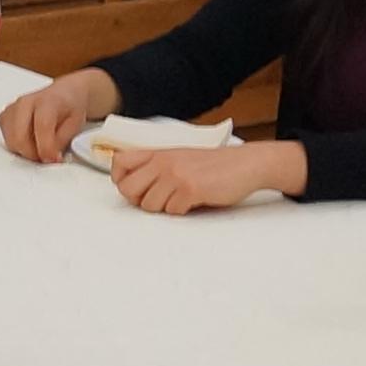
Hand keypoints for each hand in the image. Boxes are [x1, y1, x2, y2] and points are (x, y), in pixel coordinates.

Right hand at [0, 68, 118, 165]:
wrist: (64, 94)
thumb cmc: (69, 107)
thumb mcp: (75, 124)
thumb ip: (61, 141)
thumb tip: (50, 157)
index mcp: (46, 101)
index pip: (41, 126)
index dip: (46, 147)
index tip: (53, 158)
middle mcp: (25, 102)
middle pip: (19, 136)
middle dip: (33, 154)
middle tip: (46, 157)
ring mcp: (13, 109)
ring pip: (10, 140)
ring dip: (25, 151)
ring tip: (40, 147)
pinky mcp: (4, 117)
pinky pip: (5, 139)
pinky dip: (17, 146)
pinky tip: (30, 142)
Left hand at [111, 142, 294, 215]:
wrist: (245, 163)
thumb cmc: (214, 165)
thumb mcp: (180, 158)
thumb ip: (157, 167)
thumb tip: (134, 188)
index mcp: (159, 153)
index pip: (120, 163)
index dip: (120, 180)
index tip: (134, 188)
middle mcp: (163, 162)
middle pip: (127, 189)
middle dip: (139, 201)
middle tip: (157, 200)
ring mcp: (176, 175)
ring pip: (149, 205)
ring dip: (164, 208)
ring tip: (181, 200)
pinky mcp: (190, 189)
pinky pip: (172, 211)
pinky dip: (183, 211)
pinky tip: (195, 201)